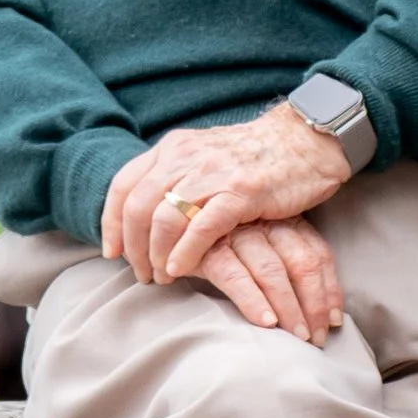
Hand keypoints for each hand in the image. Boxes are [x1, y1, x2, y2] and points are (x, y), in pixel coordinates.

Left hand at [102, 105, 355, 329]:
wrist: (306, 141)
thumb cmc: (257, 158)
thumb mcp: (206, 157)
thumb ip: (176, 177)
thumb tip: (146, 213)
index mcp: (173, 148)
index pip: (123, 186)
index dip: (111, 223)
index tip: (113, 252)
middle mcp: (186, 156)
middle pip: (138, 208)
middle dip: (134, 248)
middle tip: (141, 273)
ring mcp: (213, 172)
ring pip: (164, 219)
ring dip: (156, 255)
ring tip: (162, 276)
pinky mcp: (241, 191)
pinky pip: (200, 227)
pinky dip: (185, 253)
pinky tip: (181, 269)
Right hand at [190, 213, 346, 341]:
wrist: (167, 225)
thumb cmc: (221, 241)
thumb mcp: (262, 246)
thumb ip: (288, 263)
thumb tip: (325, 313)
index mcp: (283, 221)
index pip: (317, 254)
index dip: (329, 289)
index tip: (333, 322)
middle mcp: (263, 223)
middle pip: (301, 263)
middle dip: (313, 304)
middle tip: (316, 339)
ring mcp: (235, 234)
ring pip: (273, 271)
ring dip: (289, 307)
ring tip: (297, 338)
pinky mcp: (207, 248)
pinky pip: (235, 275)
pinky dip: (252, 299)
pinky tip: (265, 321)